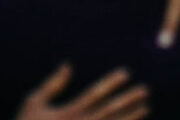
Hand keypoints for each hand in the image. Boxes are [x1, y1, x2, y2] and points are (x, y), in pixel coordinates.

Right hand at [18, 63, 147, 119]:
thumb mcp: (34, 103)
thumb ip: (53, 85)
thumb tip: (68, 65)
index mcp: (69, 113)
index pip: (96, 93)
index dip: (112, 82)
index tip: (127, 73)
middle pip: (110, 110)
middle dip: (129, 99)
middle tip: (145, 90)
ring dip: (131, 118)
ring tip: (146, 108)